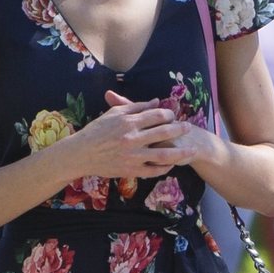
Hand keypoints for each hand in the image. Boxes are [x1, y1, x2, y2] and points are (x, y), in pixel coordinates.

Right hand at [60, 90, 192, 181]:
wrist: (81, 154)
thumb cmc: (96, 131)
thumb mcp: (114, 114)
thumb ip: (136, 107)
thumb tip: (156, 101)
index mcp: (129, 122)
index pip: (156, 115)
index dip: (168, 114)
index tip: (173, 115)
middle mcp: (132, 138)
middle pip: (163, 132)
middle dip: (179, 130)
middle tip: (189, 128)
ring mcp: (133, 156)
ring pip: (163, 155)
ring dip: (180, 153)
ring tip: (192, 150)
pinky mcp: (130, 170)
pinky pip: (153, 170)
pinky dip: (164, 168)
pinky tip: (172, 165)